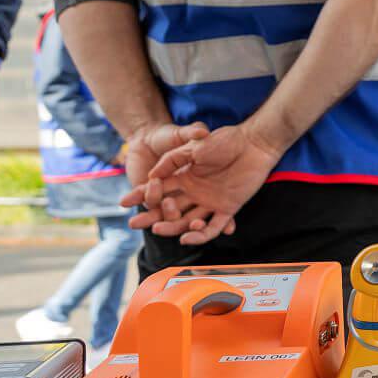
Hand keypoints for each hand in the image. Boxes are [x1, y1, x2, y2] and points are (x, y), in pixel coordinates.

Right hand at [135, 122, 284, 244]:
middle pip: (169, 209)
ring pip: (186, 220)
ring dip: (171, 227)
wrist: (253, 142)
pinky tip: (186, 237)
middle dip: (150, 217)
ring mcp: (210, 202)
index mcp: (184, 177)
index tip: (124, 202)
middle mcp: (194, 192)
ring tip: (157, 229)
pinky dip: (200, 234)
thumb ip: (172, 161)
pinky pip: (212, 226)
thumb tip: (151, 176)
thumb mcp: (193, 146)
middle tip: (134, 223)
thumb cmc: (224, 140)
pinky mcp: (228, 208)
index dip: (141, 196)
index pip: (158, 190)